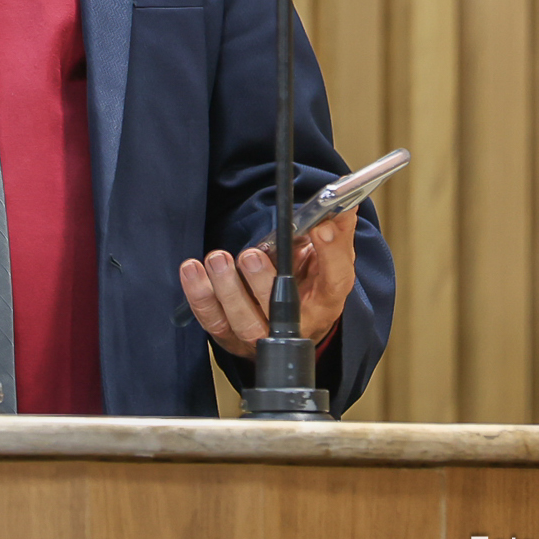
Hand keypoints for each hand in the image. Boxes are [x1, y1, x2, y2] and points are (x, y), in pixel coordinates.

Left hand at [177, 208, 358, 358]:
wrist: (290, 325)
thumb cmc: (310, 288)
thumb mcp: (330, 262)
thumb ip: (337, 234)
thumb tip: (345, 204)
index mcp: (326, 300)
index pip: (335, 280)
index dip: (330, 253)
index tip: (320, 226)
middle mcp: (294, 324)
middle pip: (281, 312)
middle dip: (263, 283)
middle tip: (250, 254)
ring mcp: (260, 333)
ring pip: (244, 322)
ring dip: (228, 291)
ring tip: (219, 259)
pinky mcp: (230, 334)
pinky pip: (213, 320)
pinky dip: (200, 295)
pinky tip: (193, 269)